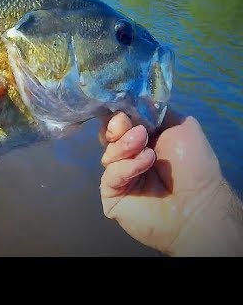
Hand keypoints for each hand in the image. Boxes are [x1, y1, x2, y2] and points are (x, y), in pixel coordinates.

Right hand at [99, 108, 242, 255]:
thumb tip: (133, 101)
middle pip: (106, 135)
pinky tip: (145, 163)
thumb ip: (155, 111)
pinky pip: (109, 175)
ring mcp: (118, 176)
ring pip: (106, 154)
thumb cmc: (193, 165)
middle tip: (135, 131)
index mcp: (141, 139)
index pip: (118, 122)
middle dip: (117, 129)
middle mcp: (127, 156)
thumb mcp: (181, 126)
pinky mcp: (111, 194)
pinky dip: (126, 167)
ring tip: (148, 151)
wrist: (198, 204)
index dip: (117, 115)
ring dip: (126, 148)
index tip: (124, 113)